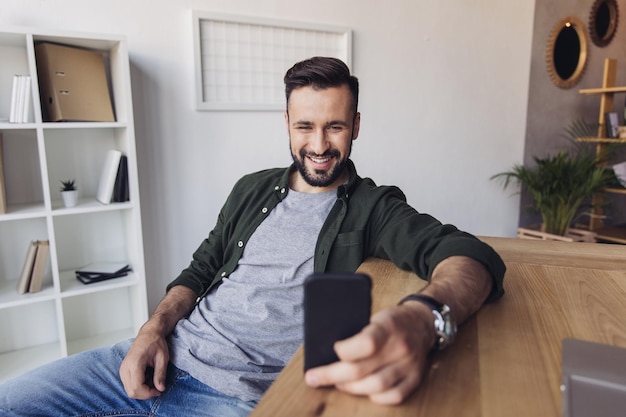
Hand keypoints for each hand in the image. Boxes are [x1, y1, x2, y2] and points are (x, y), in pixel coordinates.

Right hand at [119, 326, 169, 398]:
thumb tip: (160, 389)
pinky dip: (138, 386)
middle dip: (146, 394)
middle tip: (158, 387)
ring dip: (142, 391)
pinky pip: (129, 385)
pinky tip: (147, 378)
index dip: (149, 393)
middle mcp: (125, 367)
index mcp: (135, 363)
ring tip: (153, 381)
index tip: (160, 390)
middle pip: (132, 392)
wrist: (148, 334)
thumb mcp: (163, 358)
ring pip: (129, 390)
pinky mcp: (123, 370)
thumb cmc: (155, 342)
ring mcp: (123, 369)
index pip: (137, 388)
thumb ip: (161, 374)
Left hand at [304, 302, 434, 404]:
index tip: (332, 350)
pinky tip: (362, 391)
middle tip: (314, 378)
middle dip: (332, 376)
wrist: (422, 324)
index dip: (343, 351)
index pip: (365, 344)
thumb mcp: (375, 316)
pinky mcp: (415, 379)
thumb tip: (327, 350)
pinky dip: (375, 397)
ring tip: (337, 383)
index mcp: (389, 326)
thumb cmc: (392, 320)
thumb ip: (358, 332)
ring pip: (375, 386)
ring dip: (350, 388)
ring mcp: (409, 365)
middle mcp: (400, 347)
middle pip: (362, 370)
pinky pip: (393, 396)